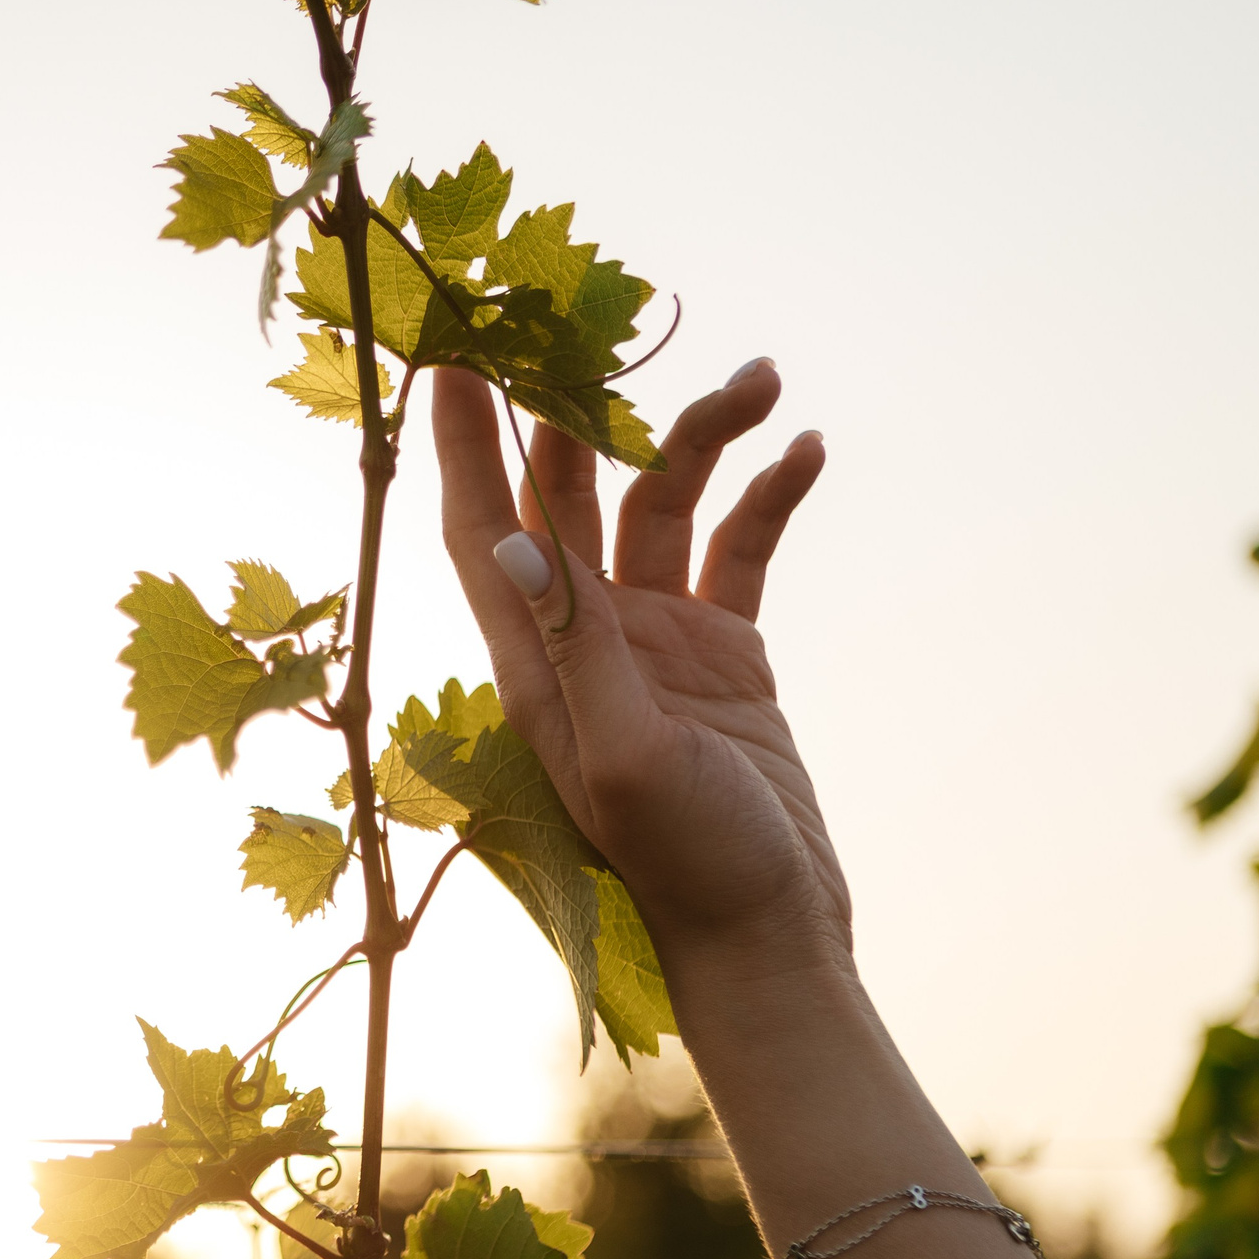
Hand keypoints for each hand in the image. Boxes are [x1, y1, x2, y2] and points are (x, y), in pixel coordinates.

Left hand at [431, 361, 841, 978]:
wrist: (772, 939)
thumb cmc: (691, 870)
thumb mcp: (627, 758)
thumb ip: (576, 647)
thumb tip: (511, 534)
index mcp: (537, 666)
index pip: (484, 529)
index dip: (463, 444)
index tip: (452, 353)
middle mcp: (584, 641)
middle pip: (566, 494)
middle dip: (582, 408)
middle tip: (605, 319)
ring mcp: (656, 643)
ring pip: (663, 506)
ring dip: (702, 440)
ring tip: (763, 380)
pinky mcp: (724, 657)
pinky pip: (739, 551)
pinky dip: (767, 499)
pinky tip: (806, 450)